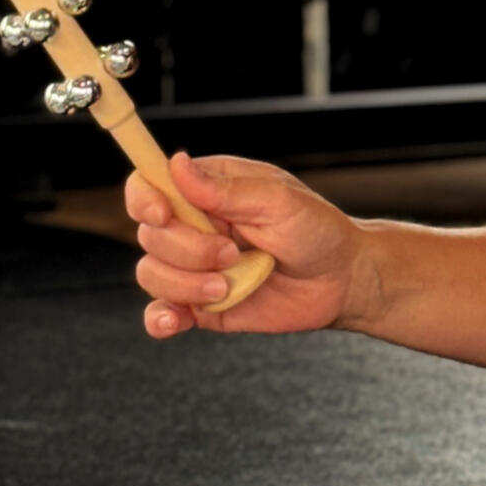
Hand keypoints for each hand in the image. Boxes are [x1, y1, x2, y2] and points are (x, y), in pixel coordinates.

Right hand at [128, 151, 367, 338]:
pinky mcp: (201, 305)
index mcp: (204, 190)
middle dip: (187, 250)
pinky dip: (159, 319)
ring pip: (151, 274)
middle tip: (232, 252)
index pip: (149, 184)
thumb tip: (176, 164)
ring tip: (227, 286)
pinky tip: (175, 321)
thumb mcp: (279, 201)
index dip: (144, 198)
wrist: (341, 281)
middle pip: (149, 236)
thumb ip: (226, 188)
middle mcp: (191, 227)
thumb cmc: (316, 229)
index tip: (163, 213)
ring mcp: (193, 268)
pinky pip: (161, 313)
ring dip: (185, 284)